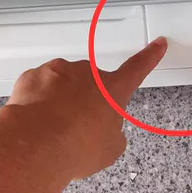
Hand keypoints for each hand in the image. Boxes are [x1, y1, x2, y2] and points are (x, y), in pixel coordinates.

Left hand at [5, 37, 167, 178]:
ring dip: (60, 100)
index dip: (150, 55)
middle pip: (90, 83)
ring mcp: (59, 72)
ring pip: (62, 83)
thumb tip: (103, 133)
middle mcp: (87, 74)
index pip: (138, 68)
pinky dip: (38, 100)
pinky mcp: (34, 76)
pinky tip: (37, 120)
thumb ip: (112, 133)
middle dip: (85, 100)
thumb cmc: (75, 146)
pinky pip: (39, 86)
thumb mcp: (109, 149)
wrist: (36, 144)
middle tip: (77, 127)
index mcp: (112, 89)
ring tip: (54, 128)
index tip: (158, 43)